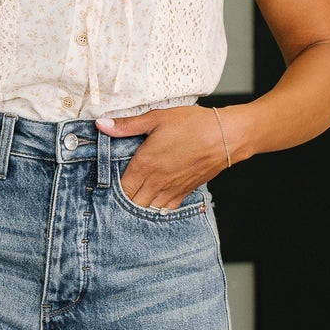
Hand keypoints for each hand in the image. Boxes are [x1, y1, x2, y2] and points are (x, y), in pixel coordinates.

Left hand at [94, 105, 228, 211]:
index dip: (109, 191)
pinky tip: (152, 205)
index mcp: (146, 164)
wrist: (227, 136)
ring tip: (130, 204)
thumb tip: (101, 125)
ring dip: (138, 209)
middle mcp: (157, 181)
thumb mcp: (157, 118)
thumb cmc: (194, 124)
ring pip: (148, 210)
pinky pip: (166, 210)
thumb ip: (127, 125)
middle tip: (113, 198)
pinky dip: (156, 211)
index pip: (120, 188)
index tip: (103, 188)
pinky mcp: (185, 192)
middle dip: (121, 203)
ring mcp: (172, 189)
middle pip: (131, 204)